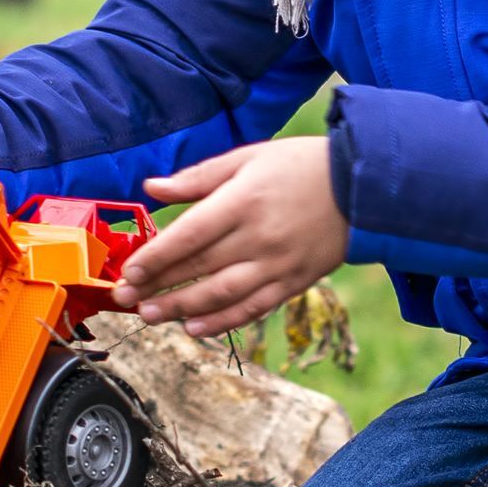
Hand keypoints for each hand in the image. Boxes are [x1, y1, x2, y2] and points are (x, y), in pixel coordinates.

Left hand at [117, 137, 346, 336]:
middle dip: (158, 286)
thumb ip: (198, 177)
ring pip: (223, 294)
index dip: (156, 257)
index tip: (130, 272)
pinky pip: (254, 308)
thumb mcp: (248, 157)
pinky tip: (194, 328)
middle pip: (200, 268)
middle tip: (125, 300)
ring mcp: (278, 264)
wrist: (362, 186)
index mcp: (243, 201)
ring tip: (151, 317)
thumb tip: (151, 188)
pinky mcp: (294, 282)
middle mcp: (259, 236)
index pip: (190, 236)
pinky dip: (223, 321)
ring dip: (182, 309)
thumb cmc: (300, 165)